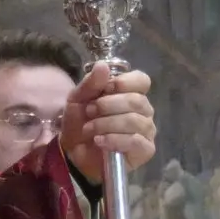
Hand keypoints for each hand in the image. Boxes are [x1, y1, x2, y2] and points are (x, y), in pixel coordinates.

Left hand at [62, 62, 156, 177]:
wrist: (73, 152)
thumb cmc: (80, 122)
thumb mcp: (77, 99)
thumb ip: (90, 83)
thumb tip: (103, 65)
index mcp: (131, 93)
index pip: (142, 80)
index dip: (124, 82)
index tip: (105, 89)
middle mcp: (143, 110)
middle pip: (136, 101)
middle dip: (108, 105)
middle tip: (89, 111)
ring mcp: (146, 130)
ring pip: (134, 121)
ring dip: (106, 124)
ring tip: (90, 129)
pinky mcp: (145, 150)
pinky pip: (135, 141)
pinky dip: (114, 140)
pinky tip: (99, 141)